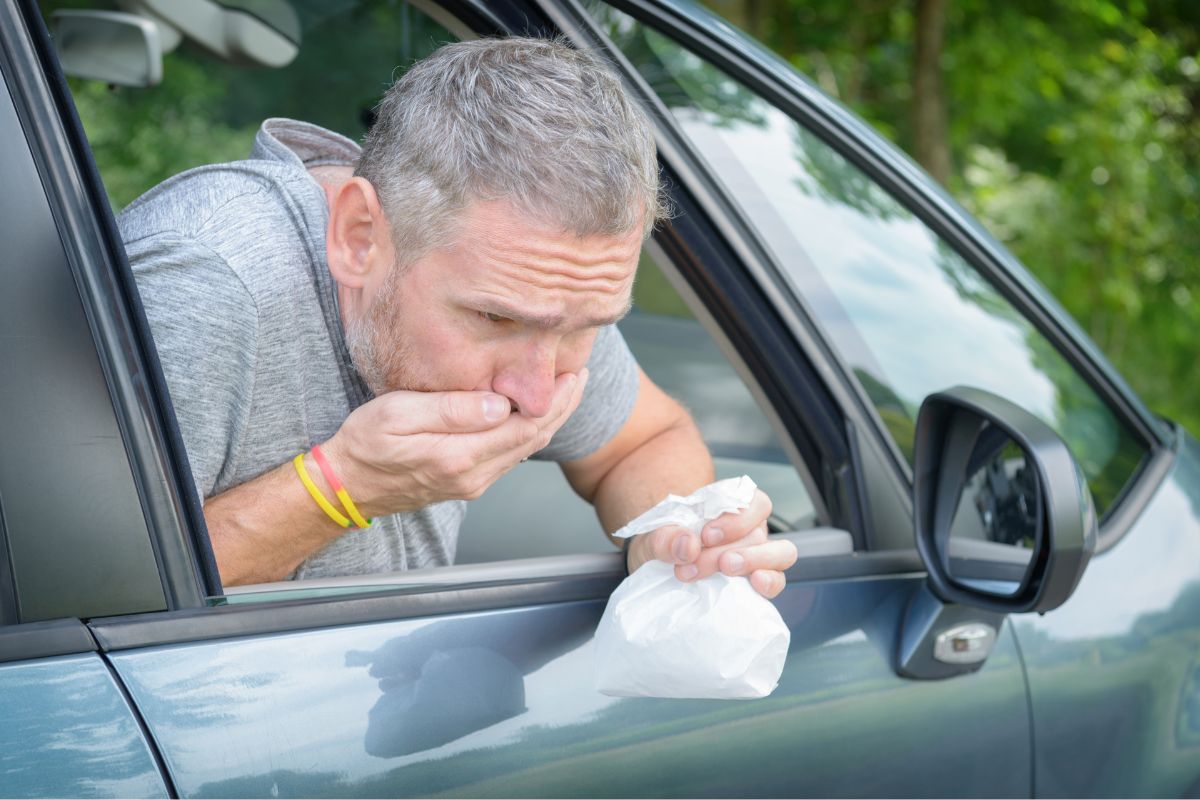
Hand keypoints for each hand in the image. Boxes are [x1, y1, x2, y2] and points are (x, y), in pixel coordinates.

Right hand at [321, 369, 588, 515]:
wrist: (346, 486)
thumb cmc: (364, 445)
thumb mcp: (399, 414)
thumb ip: (451, 410)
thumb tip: (500, 405)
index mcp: (460, 456)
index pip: (526, 427)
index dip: (556, 400)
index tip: (572, 371)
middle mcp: (473, 476)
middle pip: (534, 439)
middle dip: (563, 406)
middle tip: (579, 374)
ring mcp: (472, 482)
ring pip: (525, 449)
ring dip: (550, 419)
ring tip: (565, 388)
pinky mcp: (467, 481)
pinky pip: (509, 455)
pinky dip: (529, 431)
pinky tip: (532, 411)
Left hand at [625, 489, 797, 597]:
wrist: (657, 568)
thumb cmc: (663, 544)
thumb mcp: (652, 537)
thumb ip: (665, 538)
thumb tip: (687, 544)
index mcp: (730, 507)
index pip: (753, 502)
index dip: (736, 518)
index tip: (706, 535)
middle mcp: (749, 528)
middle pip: (757, 533)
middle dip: (726, 549)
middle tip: (694, 564)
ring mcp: (757, 555)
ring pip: (781, 552)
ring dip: (755, 560)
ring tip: (725, 569)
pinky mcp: (757, 581)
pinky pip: (777, 579)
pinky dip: (770, 582)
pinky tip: (754, 584)